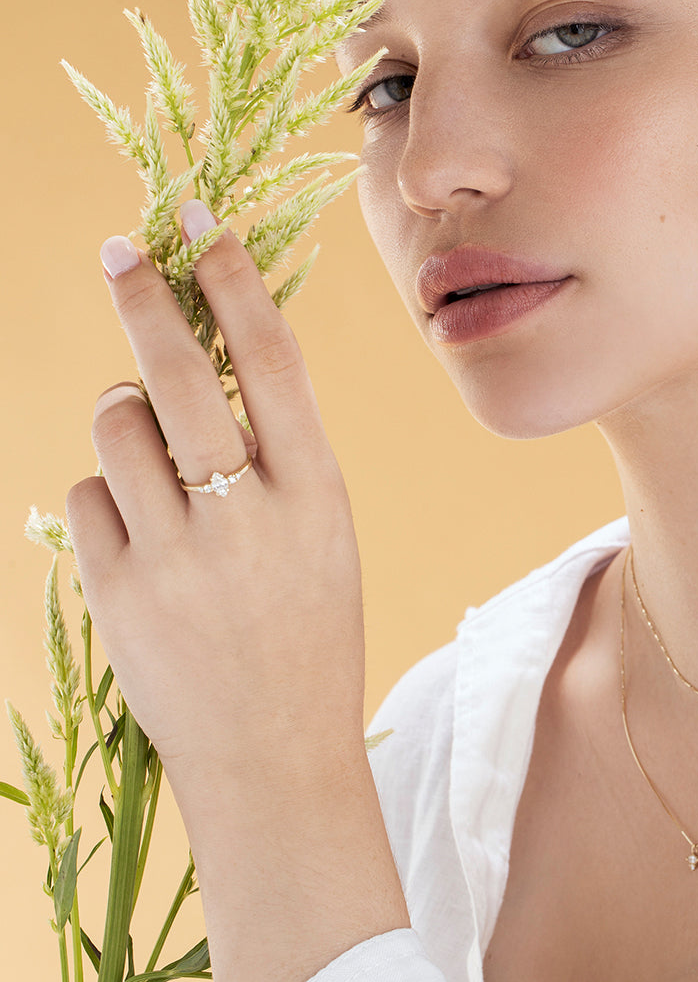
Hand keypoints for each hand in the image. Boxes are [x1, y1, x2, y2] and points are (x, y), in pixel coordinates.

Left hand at [67, 200, 407, 980]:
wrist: (276, 757)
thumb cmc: (310, 637)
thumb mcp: (323, 537)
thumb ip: (275, 458)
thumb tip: (201, 373)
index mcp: (317, 494)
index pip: (272, 360)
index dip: (233, 282)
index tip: (200, 224)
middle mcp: (249, 514)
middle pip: (180, 373)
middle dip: (145, 297)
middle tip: (119, 251)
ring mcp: (178, 554)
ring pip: (116, 426)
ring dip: (124, 415)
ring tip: (149, 454)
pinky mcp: (118, 592)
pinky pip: (89, 495)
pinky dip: (108, 496)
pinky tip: (142, 541)